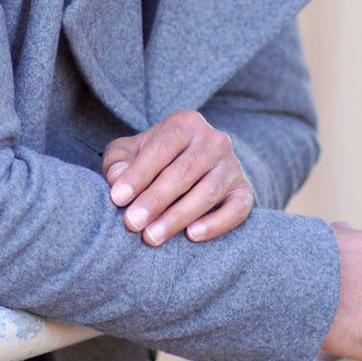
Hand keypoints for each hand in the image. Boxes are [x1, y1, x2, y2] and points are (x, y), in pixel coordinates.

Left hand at [103, 109, 254, 246]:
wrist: (192, 168)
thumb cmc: (153, 161)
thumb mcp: (129, 153)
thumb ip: (117, 162)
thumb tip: (117, 180)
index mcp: (185, 123)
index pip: (161, 148)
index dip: (138, 174)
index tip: (117, 199)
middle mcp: (214, 140)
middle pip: (183, 172)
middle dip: (155, 199)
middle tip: (132, 223)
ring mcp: (233, 166)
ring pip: (207, 192)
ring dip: (177, 217)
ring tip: (151, 236)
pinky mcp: (245, 191)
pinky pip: (236, 209)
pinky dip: (216, 224)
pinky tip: (192, 235)